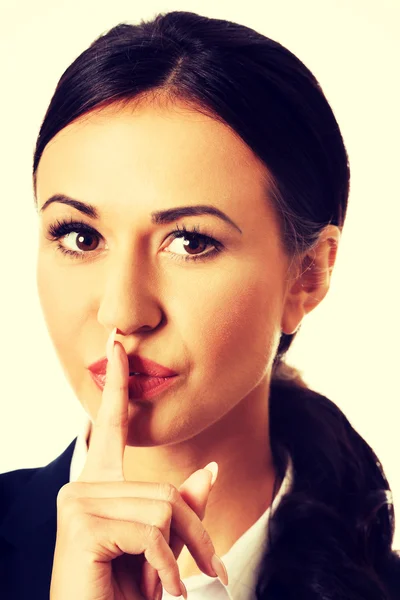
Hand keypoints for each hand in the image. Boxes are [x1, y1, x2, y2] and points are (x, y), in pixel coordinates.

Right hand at [50, 330, 223, 599]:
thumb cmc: (124, 596)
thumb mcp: (161, 548)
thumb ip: (181, 509)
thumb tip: (208, 470)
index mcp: (97, 487)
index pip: (109, 426)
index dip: (115, 385)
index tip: (117, 346)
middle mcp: (81, 486)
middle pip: (166, 489)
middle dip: (194, 536)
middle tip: (205, 574)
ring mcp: (77, 502)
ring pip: (165, 507)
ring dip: (183, 554)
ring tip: (171, 589)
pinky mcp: (81, 522)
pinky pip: (153, 531)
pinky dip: (167, 567)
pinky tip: (158, 591)